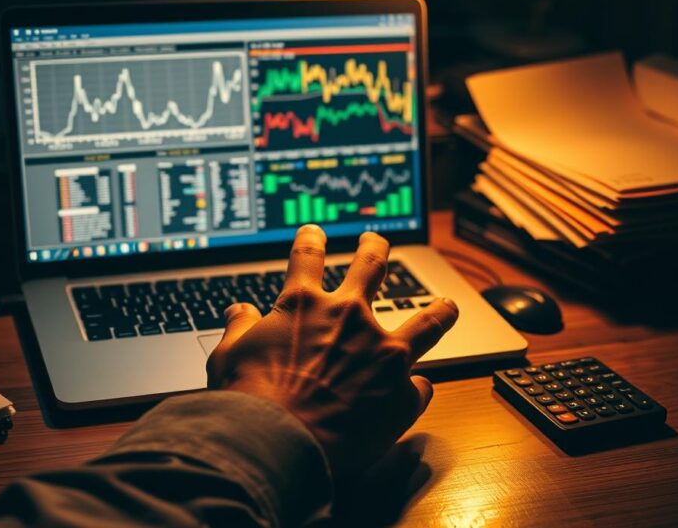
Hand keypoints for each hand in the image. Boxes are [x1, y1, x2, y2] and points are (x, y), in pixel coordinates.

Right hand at [206, 224, 458, 480]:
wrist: (277, 442)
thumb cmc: (248, 400)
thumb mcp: (229, 355)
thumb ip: (239, 328)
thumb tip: (238, 312)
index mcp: (304, 305)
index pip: (307, 257)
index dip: (311, 240)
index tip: (314, 233)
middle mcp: (349, 317)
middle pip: (372, 266)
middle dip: (375, 249)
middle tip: (377, 243)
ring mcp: (382, 352)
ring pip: (427, 319)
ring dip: (439, 311)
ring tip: (448, 306)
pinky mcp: (402, 391)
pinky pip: (421, 386)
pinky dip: (416, 389)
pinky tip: (416, 392)